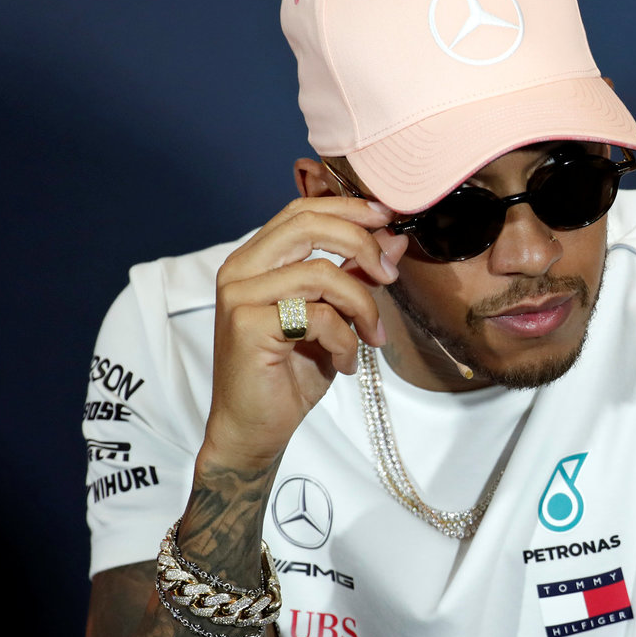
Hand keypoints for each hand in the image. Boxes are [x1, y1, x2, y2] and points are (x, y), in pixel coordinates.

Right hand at [203, 196, 408, 468]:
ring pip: (321, 272)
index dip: (346, 207)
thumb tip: (395, 238)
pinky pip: (317, 316)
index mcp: (256, 259)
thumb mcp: (334, 316)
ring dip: (362, 305)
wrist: (256, 429)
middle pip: (308, 226)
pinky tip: (347, 363)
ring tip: (373, 336)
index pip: (301, 211)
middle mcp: (240, 269)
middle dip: (361, 244)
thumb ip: (356, 274)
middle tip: (390, 276)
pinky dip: (345, 340)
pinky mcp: (247, 325)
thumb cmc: (291, 372)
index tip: (387, 218)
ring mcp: (239, 296)